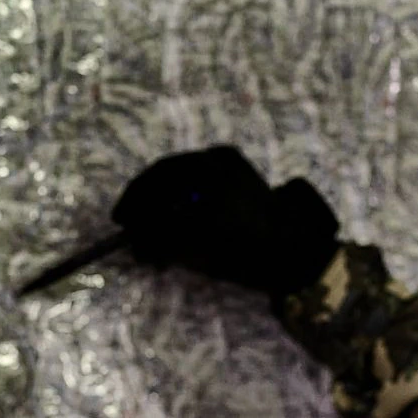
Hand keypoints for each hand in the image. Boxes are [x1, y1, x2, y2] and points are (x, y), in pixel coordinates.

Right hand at [110, 145, 339, 296]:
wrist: (297, 256)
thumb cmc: (246, 248)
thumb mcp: (194, 244)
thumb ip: (158, 235)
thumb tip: (133, 237)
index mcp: (211, 165)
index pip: (160, 176)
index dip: (136, 199)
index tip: (120, 222)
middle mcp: (221, 161)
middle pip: (170, 179)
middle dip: (149, 208)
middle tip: (133, 233)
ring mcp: (234, 172)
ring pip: (185, 189)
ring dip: (166, 213)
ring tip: (155, 244)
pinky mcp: (243, 187)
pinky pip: (203, 194)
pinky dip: (186, 214)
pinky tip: (178, 237)